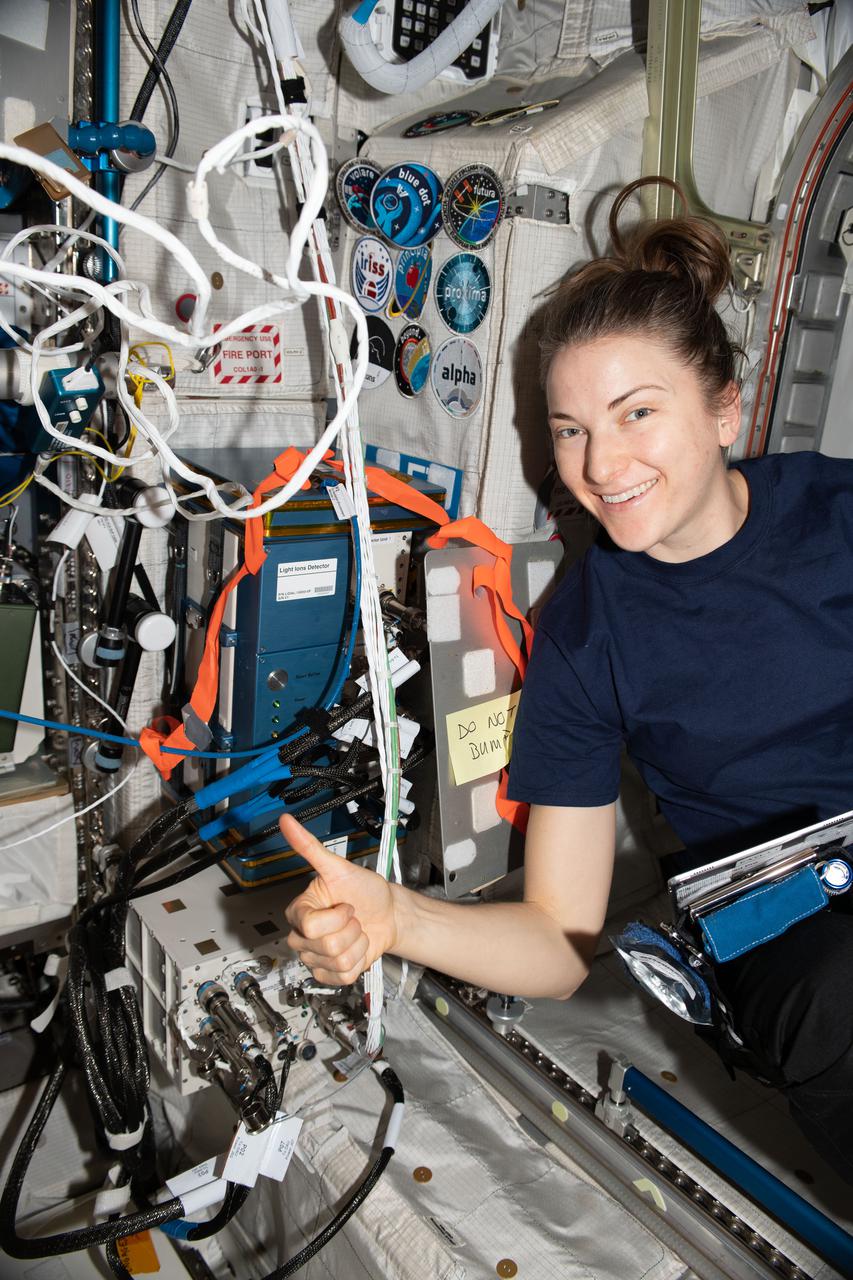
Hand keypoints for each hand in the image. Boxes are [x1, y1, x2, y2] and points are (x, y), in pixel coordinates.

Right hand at [281, 814, 398, 984]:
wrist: (388, 913)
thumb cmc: (365, 890)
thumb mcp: (340, 867)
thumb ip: (310, 847)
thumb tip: (288, 822)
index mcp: (300, 911)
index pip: (311, 926)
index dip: (337, 916)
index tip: (345, 904)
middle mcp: (303, 936)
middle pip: (324, 946)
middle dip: (350, 930)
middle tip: (352, 917)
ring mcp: (315, 956)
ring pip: (336, 961)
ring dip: (357, 944)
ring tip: (356, 931)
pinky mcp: (329, 974)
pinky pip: (343, 976)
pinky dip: (359, 961)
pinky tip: (357, 947)